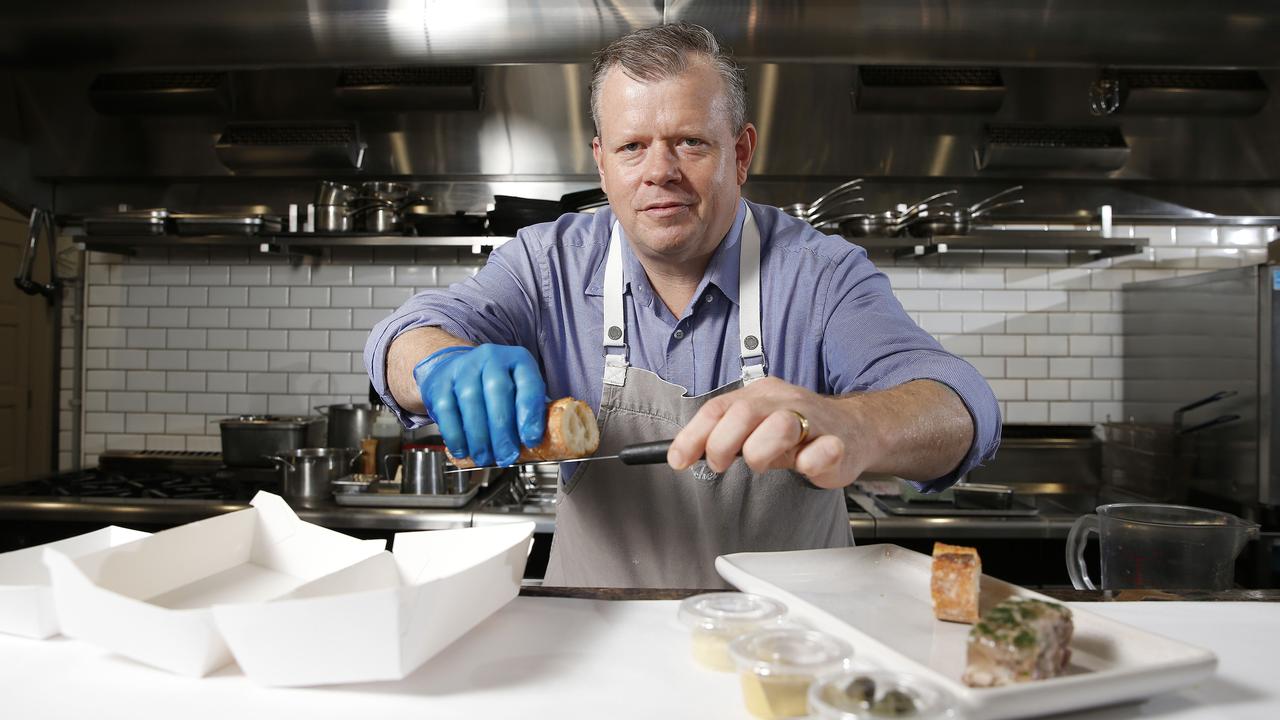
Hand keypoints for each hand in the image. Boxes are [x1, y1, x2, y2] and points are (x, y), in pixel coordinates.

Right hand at [413, 344, 546, 466]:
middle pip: (498, 391)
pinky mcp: (441, 382)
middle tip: (507, 456)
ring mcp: (464, 368)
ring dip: (479, 436)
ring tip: (486, 458)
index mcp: (518, 360)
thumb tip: (545, 445)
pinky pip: (447, 410)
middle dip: (503, 430)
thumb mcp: (518, 389)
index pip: (528, 384)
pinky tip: (464, 450)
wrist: (455, 367)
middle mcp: (491, 358)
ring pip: (471, 401)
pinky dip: (455, 435)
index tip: (531, 440)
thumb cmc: (495, 386)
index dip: (530, 414)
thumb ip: (531, 412)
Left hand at [666, 377, 869, 488]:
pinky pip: (822, 451)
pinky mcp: (838, 443)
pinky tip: (805, 466)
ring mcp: (814, 420)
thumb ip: (723, 436)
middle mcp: (785, 401)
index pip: (719, 408)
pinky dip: (810, 462)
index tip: (678, 460)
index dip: (693, 435)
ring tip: (764, 463)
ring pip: (781, 425)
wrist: (855, 430)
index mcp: (761, 395)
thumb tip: (680, 453)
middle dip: (723, 443)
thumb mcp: (756, 429)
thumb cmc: (798, 432)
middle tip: (719, 464)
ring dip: (761, 451)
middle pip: (744, 413)